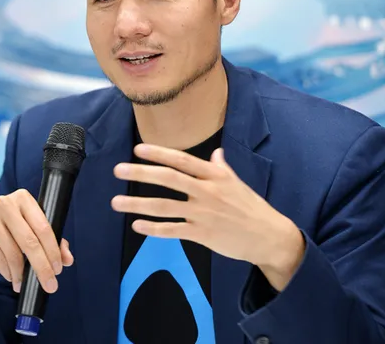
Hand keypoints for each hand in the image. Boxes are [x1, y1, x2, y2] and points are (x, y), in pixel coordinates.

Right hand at [0, 189, 72, 294]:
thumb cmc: (6, 227)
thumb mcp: (27, 226)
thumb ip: (50, 240)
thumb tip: (68, 260)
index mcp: (24, 198)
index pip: (44, 227)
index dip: (54, 250)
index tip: (59, 268)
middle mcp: (6, 205)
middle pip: (30, 242)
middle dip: (42, 267)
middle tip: (50, 284)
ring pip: (14, 253)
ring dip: (22, 273)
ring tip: (24, 283)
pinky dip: (8, 272)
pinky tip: (12, 277)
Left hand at [111, 144, 305, 290]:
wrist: (267, 235)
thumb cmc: (251, 208)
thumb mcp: (237, 184)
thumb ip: (222, 169)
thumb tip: (216, 153)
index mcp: (216, 176)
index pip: (183, 160)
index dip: (159, 153)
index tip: (138, 149)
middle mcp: (207, 191)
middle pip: (169, 179)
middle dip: (141, 173)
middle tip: (118, 170)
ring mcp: (203, 213)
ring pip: (164, 206)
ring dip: (137, 203)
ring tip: (116, 202)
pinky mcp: (201, 234)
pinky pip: (172, 230)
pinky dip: (152, 229)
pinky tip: (137, 226)